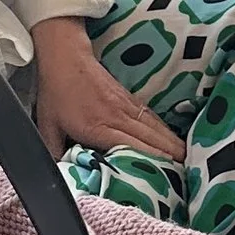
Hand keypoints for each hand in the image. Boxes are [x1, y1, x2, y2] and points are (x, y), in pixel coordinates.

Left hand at [28, 15, 187, 164]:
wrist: (66, 59)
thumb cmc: (56, 95)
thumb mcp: (47, 126)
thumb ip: (55, 152)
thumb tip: (58, 174)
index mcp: (97, 127)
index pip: (130, 146)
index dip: (150, 160)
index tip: (166, 174)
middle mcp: (117, 117)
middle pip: (150, 138)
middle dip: (169, 155)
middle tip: (185, 172)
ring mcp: (126, 106)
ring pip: (155, 127)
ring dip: (172, 142)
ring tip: (186, 158)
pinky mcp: (130, 99)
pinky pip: (152, 117)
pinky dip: (165, 130)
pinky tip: (173, 139)